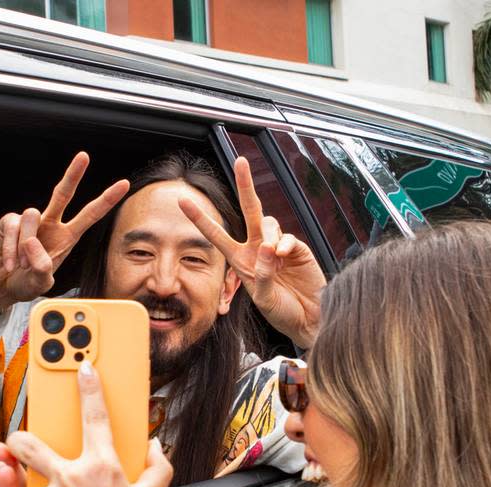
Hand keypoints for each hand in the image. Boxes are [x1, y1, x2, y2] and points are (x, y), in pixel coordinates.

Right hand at [0, 152, 129, 310]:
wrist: (1, 285)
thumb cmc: (27, 281)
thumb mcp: (41, 282)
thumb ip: (42, 268)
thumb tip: (32, 242)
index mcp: (67, 236)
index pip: (91, 214)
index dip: (107, 200)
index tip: (124, 184)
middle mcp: (51, 223)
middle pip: (63, 194)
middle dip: (73, 174)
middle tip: (84, 156)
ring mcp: (29, 221)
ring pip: (31, 216)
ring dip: (26, 245)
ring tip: (22, 265)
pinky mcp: (9, 221)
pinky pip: (13, 227)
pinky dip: (11, 249)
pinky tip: (10, 263)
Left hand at [0, 364, 171, 486]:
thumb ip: (156, 470)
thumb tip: (154, 447)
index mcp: (103, 469)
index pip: (95, 418)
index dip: (89, 390)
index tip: (83, 370)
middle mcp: (73, 479)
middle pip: (30, 445)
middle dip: (19, 441)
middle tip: (19, 443)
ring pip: (29, 483)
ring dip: (30, 486)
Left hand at [179, 156, 325, 347]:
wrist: (308, 320)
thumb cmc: (282, 312)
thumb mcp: (264, 299)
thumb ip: (263, 275)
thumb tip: (267, 248)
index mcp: (241, 261)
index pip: (217, 235)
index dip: (200, 219)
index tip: (182, 201)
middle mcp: (257, 249)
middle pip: (249, 210)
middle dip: (245, 185)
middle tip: (241, 162)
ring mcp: (277, 247)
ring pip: (269, 223)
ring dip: (268, 234)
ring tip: (273, 256)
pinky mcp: (297, 250)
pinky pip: (287, 237)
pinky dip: (284, 245)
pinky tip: (283, 256)